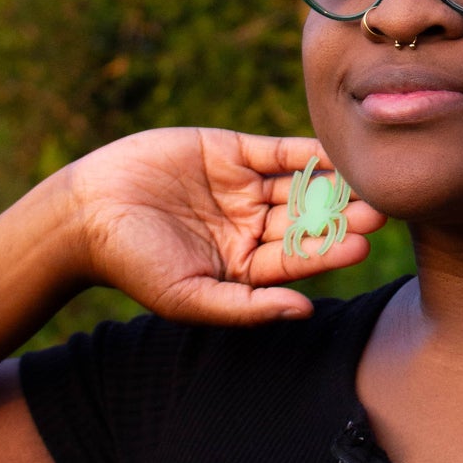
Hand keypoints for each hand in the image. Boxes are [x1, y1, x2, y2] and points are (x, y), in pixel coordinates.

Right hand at [62, 127, 385, 325]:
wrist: (84, 214)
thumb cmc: (133, 266)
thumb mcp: (190, 297)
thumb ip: (247, 307)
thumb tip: (304, 312)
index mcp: (247, 266)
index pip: (299, 260)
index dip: (328, 253)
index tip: (360, 247)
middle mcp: (253, 227)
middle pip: (307, 221)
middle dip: (340, 217)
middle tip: (378, 211)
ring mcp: (244, 188)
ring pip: (298, 185)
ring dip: (330, 184)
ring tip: (364, 181)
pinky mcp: (230, 151)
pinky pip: (275, 151)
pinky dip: (303, 151)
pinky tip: (334, 150)